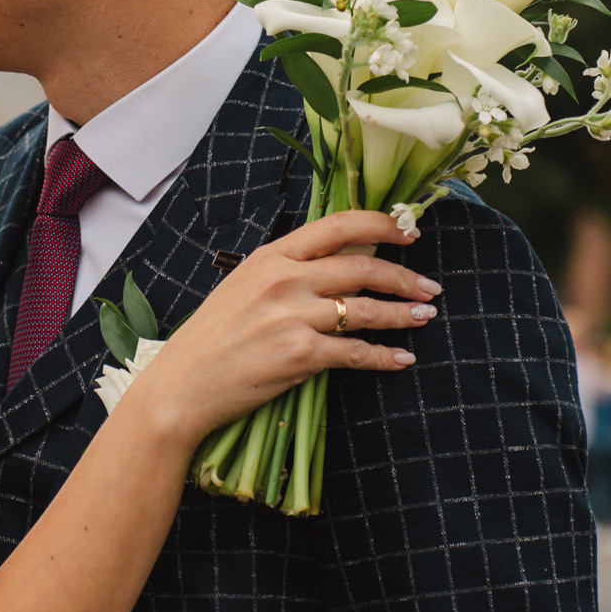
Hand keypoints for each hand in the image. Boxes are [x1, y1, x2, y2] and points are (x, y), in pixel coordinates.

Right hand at [124, 210, 438, 447]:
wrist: (181, 385)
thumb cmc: (212, 338)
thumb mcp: (244, 287)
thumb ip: (287, 271)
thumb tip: (341, 263)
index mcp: (271, 256)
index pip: (338, 225)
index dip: (382, 226)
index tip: (409, 234)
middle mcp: (284, 279)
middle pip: (362, 266)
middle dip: (404, 276)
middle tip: (429, 287)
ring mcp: (292, 316)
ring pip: (365, 309)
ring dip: (402, 314)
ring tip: (424, 317)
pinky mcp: (299, 355)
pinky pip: (355, 352)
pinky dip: (384, 356)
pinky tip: (401, 359)